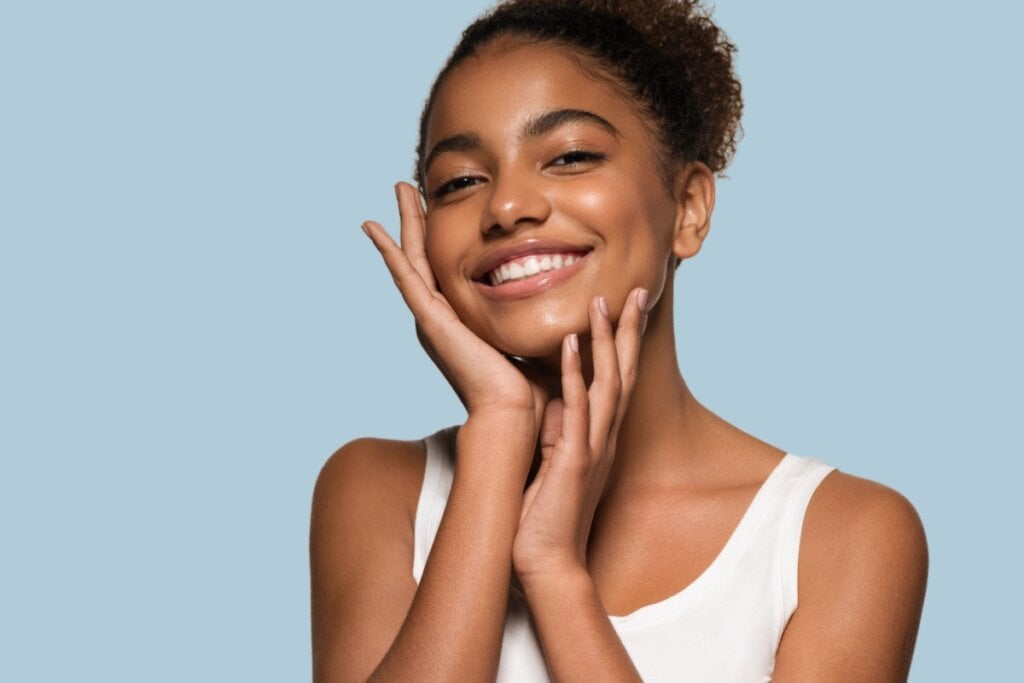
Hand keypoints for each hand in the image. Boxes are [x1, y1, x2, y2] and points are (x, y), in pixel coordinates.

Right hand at [362, 182, 546, 422]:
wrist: (514, 416)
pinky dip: (388, 252)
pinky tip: (374, 228)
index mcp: (460, 322)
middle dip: (418, 220)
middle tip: (408, 187)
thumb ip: (536, 318)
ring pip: (412, 259)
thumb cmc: (529, 390)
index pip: (447, 268)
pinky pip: (405, 277)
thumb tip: (563, 297)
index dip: (442, 235)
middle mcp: (440, 318)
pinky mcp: (429, 320)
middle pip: (424, 256)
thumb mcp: (530, 339)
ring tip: (397, 190)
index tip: (439, 205)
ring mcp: (431, 318)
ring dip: (404, 222)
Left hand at [512, 288, 648, 581]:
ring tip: (602, 301)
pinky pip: (578, 410)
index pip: (617, 380)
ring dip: (606, 342)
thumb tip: (553, 400)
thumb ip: (560, 431)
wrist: (547, 562)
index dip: (622, 343)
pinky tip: (574, 345)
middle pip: (623, 374)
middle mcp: (604, 438)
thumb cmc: (546, 517)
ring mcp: (594, 448)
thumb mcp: (556, 464)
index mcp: (599, 437)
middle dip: (627, 331)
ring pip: (607, 385)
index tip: (624, 307)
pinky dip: (577, 376)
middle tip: (633, 290)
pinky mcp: (575, 461)